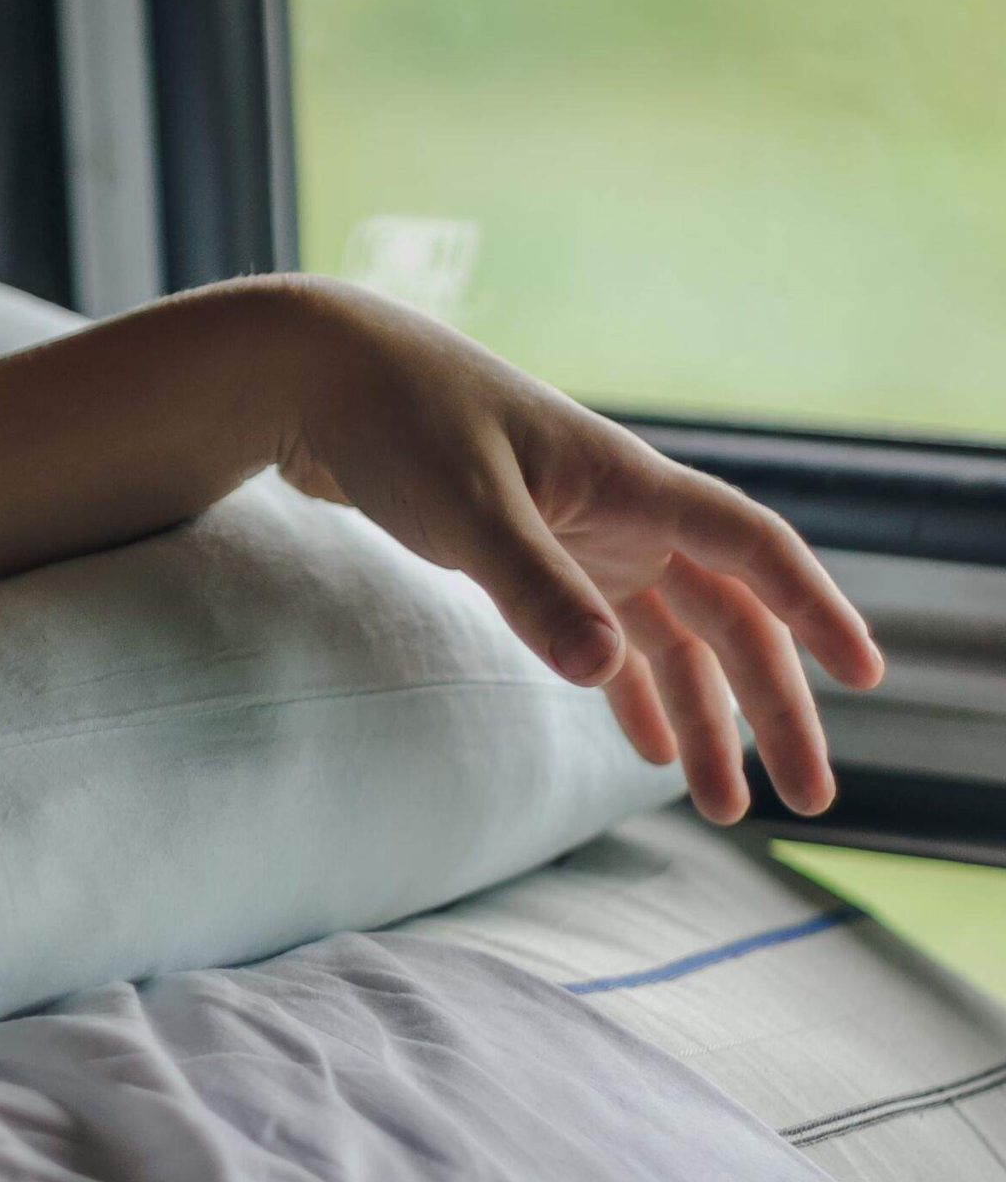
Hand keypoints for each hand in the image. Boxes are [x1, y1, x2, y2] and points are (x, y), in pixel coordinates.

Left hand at [276, 282, 883, 824]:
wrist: (317, 375)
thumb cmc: (395, 420)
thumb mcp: (465, 506)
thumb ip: (532, 587)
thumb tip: (605, 670)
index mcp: (628, 484)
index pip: (753, 550)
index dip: (815, 610)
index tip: (866, 676)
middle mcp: (619, 511)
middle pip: (726, 616)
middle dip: (771, 705)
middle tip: (810, 798)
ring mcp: (575, 535)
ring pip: (668, 638)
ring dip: (705, 715)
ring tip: (728, 806)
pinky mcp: (526, 554)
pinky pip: (604, 635)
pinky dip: (631, 692)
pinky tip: (652, 754)